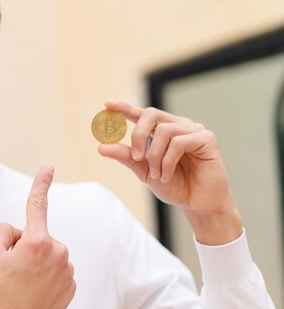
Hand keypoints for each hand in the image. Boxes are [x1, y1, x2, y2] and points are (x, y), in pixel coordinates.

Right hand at [0, 164, 75, 308]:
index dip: (41, 182)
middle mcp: (58, 253)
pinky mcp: (71, 285)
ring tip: (20, 284)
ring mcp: (67, 270)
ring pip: (45, 254)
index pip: (38, 204)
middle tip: (10, 271)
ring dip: (33, 263)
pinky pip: (54, 270)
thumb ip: (2, 230)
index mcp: (38, 242)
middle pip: (35, 236)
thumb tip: (17, 232)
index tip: (48, 166)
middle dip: (22, 246)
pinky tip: (32, 291)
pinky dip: (43, 276)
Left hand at [98, 101, 241, 244]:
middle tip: (136, 157)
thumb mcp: (144, 171)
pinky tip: (166, 174)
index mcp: (163, 130)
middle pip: (151, 115)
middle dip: (138, 135)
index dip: (125, 107)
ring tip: (157, 175)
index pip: (142, 114)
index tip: (107, 104)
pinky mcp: (207, 138)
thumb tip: (101, 147)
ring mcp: (194, 130)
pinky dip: (168, 160)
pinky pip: (179, 142)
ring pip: (163, 130)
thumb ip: (126, 157)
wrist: (197, 204)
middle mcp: (178, 125)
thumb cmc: (174, 185)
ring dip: (155, 156)